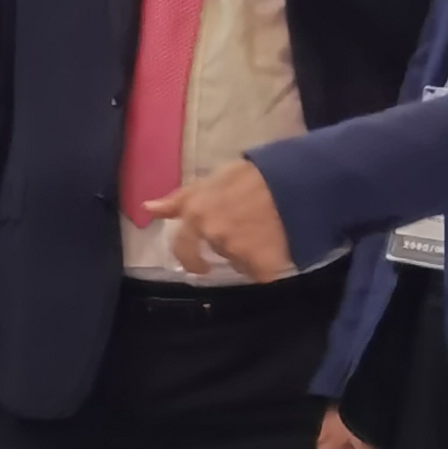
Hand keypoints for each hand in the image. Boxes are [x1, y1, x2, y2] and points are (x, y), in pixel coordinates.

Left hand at [146, 158, 292, 281]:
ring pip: (240, 262)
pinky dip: (269, 265)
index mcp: (197, 215)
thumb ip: (180, 200)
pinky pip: (261, 273)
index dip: (191, 257)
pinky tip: (279, 246)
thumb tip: (149, 208)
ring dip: (250, 253)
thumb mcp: (212, 180)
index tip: (202, 264)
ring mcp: (239, 252)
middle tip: (251, 229)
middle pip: (218, 253)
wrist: (298, 182)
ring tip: (268, 231)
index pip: (182, 248)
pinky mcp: (264, 266)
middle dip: (230, 246)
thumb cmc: (255, 175)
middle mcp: (213, 236)